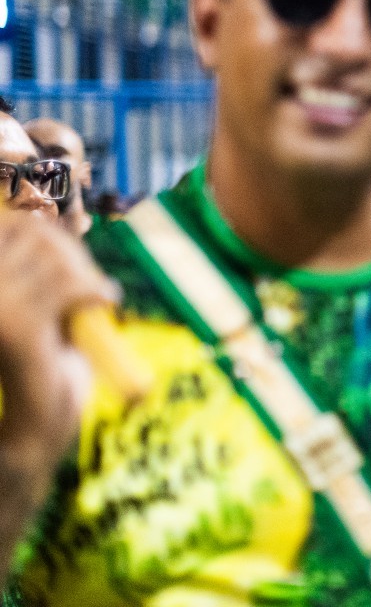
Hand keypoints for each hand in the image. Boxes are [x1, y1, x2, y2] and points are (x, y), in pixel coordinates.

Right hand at [0, 211, 117, 500]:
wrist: (32, 426)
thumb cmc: (35, 358)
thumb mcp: (28, 295)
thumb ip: (31, 256)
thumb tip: (50, 201)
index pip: (9, 219)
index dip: (45, 227)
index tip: (68, 252)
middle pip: (30, 229)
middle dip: (70, 250)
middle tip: (88, 283)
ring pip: (53, 254)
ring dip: (85, 272)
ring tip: (94, 298)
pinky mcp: (13, 326)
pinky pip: (68, 284)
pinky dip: (95, 288)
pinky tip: (104, 304)